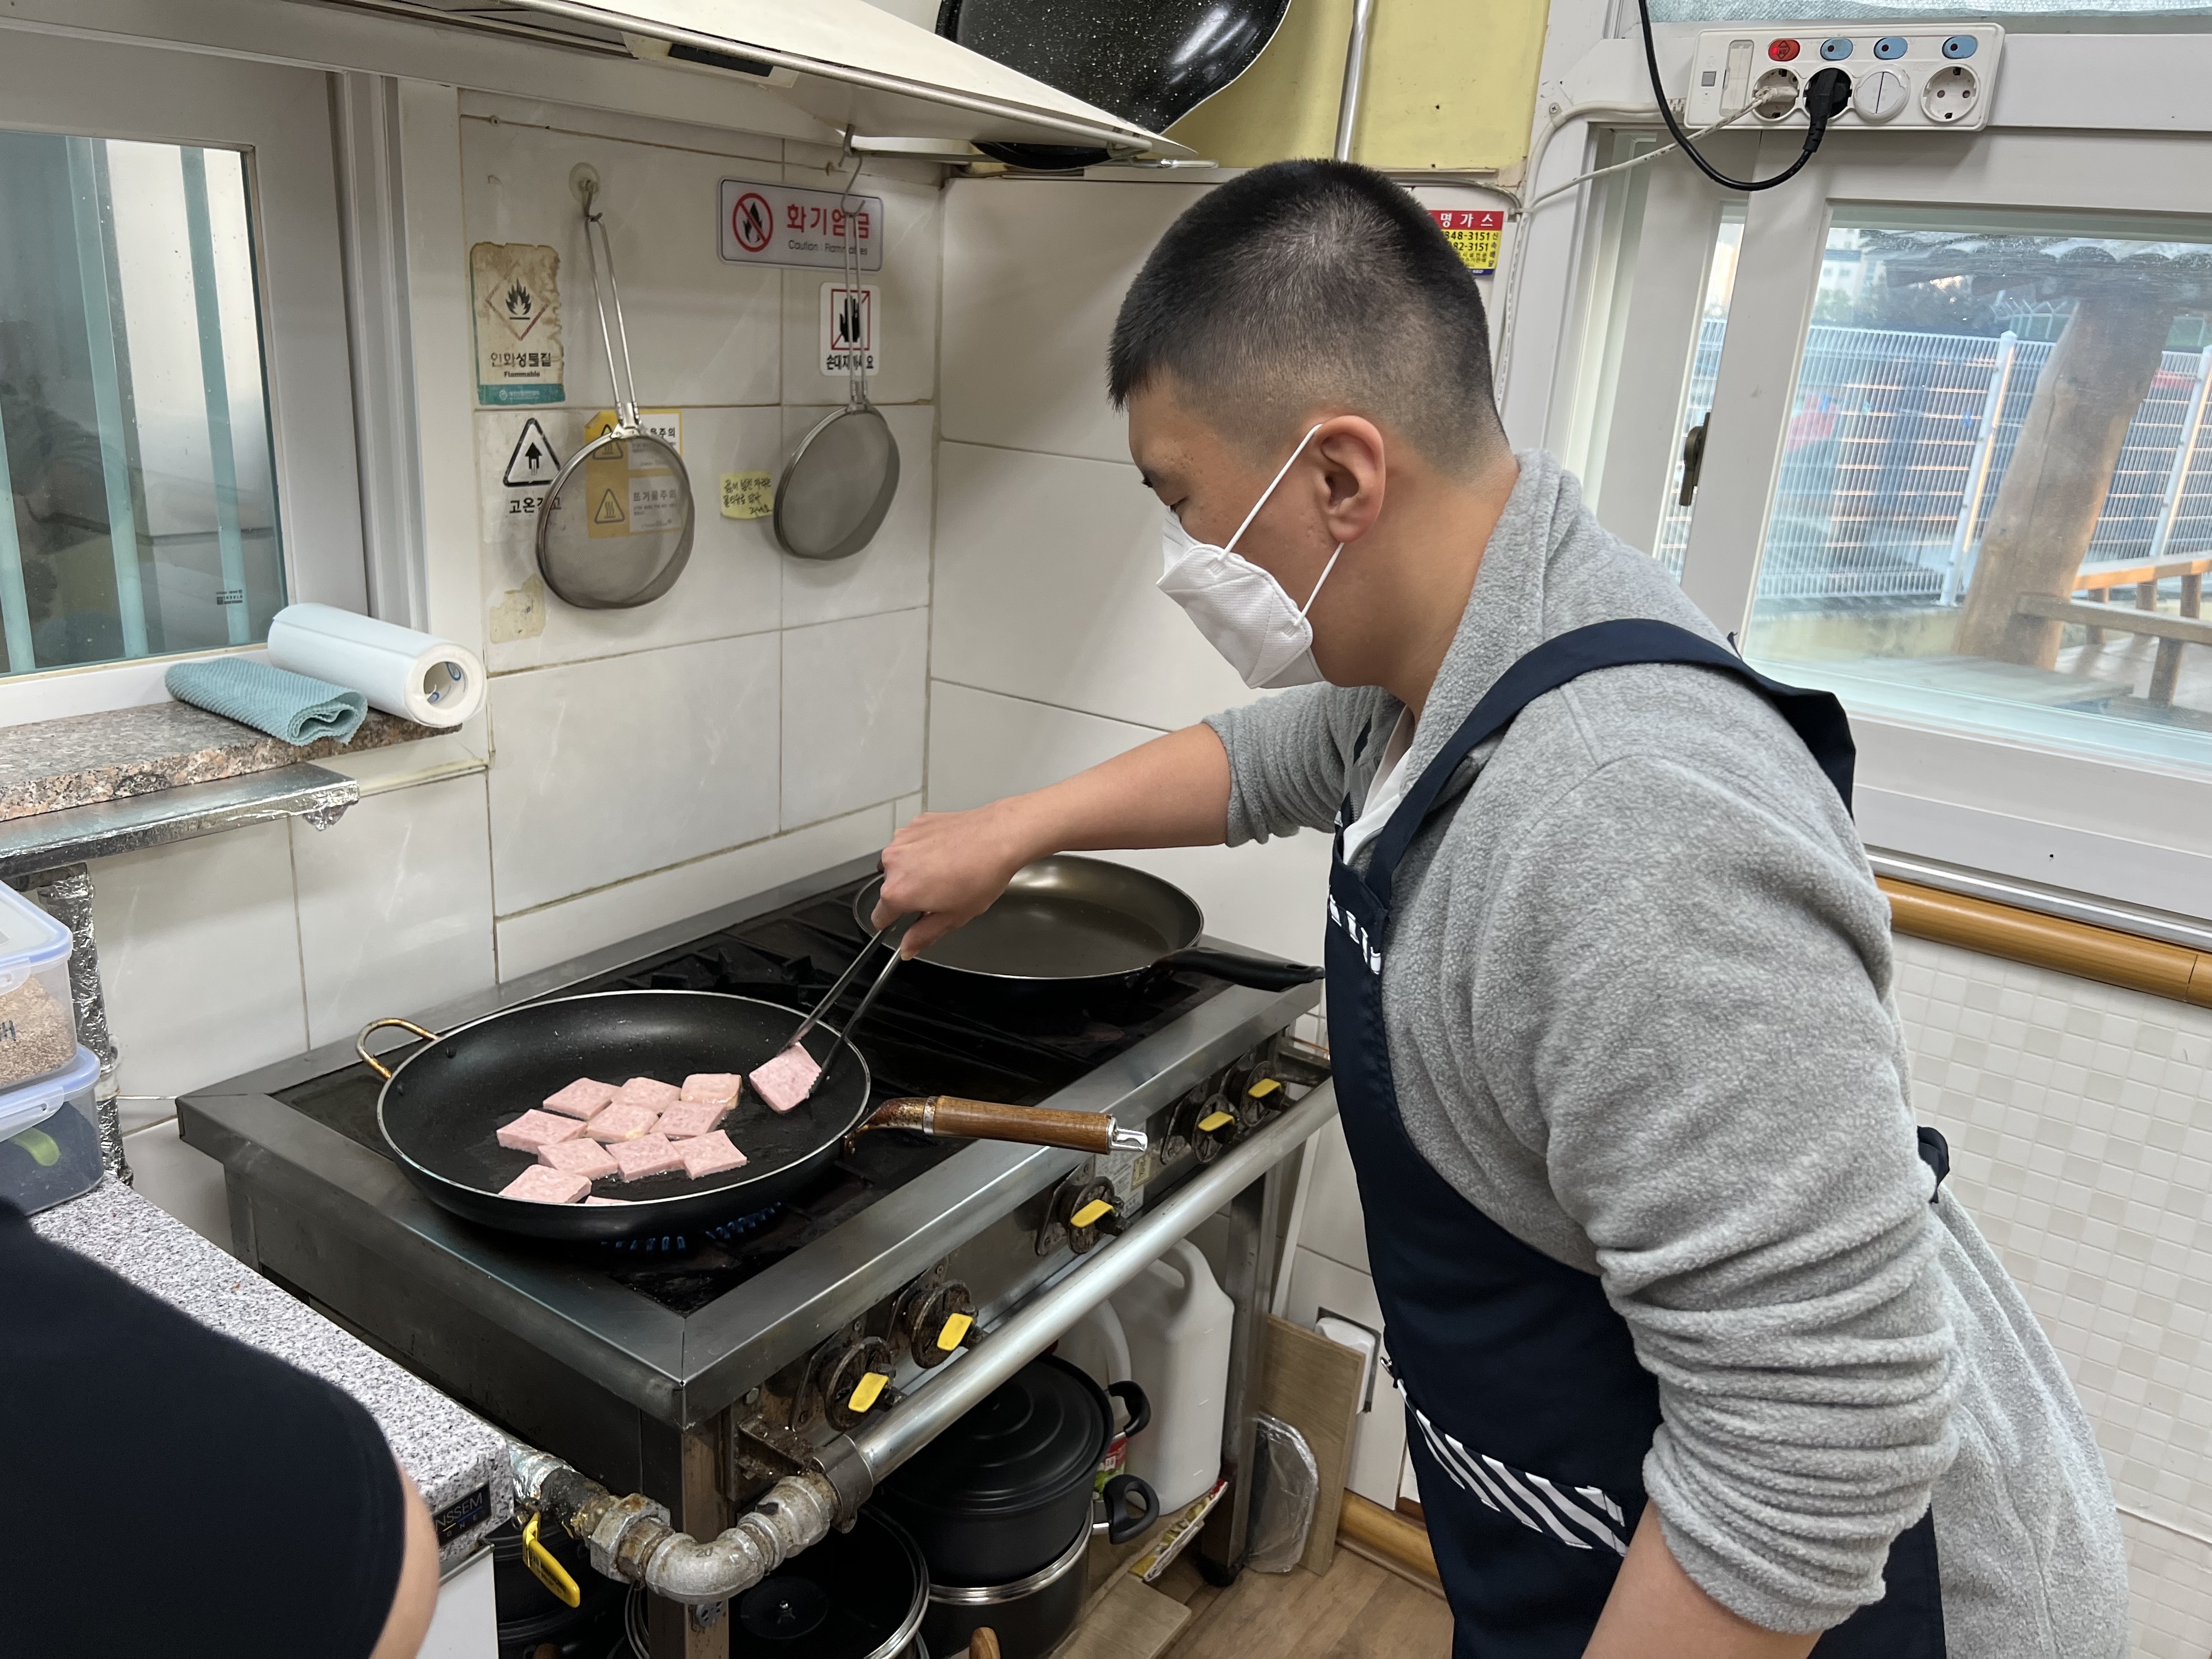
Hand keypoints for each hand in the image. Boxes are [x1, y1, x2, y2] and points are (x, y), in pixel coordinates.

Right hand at [874, 801, 1041, 955]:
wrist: (1000, 836)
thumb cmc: (980, 876)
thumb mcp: (953, 917)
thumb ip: (923, 935)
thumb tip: (907, 948)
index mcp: (898, 892)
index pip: (879, 915)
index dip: (892, 922)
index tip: (902, 920)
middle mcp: (893, 863)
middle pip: (891, 887)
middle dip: (909, 893)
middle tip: (939, 894)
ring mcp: (903, 839)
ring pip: (901, 863)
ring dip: (916, 869)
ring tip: (947, 871)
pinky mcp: (916, 823)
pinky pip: (913, 843)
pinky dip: (924, 849)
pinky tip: (949, 852)